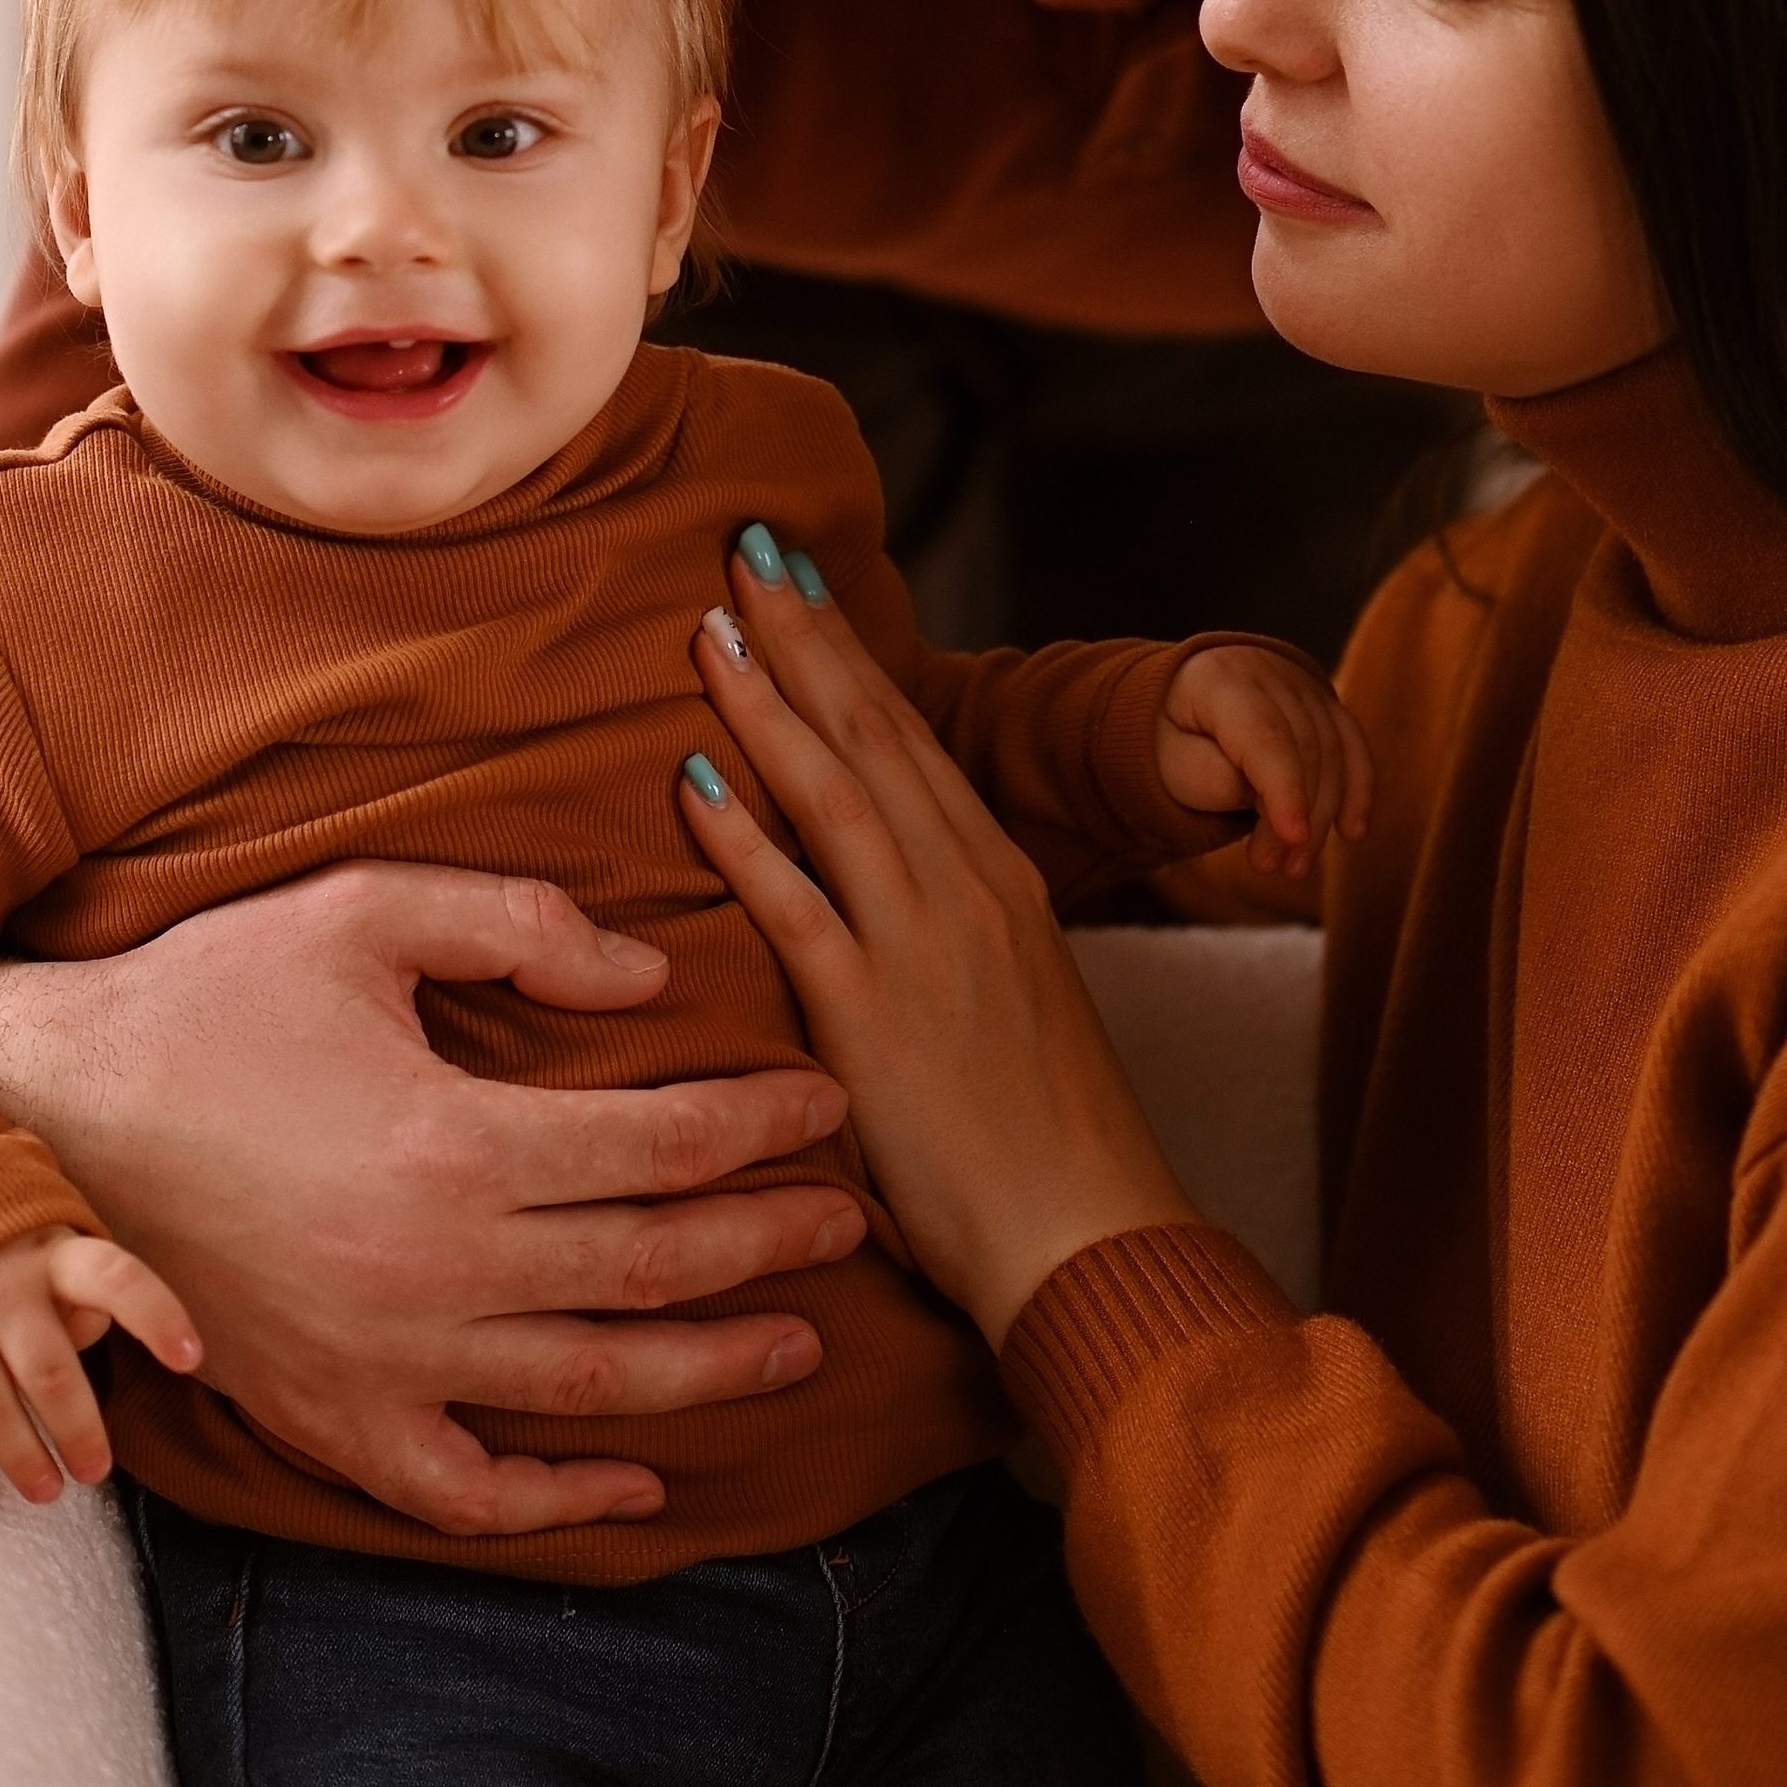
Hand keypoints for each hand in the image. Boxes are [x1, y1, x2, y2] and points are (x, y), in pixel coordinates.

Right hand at [0, 863, 866, 1538]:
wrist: (48, 1117)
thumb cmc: (211, 996)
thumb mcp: (361, 912)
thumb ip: (517, 924)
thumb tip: (652, 975)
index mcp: (454, 1141)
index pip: (662, 1145)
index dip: (762, 1125)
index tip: (829, 1102)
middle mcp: (434, 1270)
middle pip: (651, 1270)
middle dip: (769, 1243)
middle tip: (852, 1217)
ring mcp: (382, 1362)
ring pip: (588, 1387)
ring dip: (710, 1370)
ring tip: (801, 1343)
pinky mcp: (327, 1421)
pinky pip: (465, 1493)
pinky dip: (559, 1501)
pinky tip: (636, 1481)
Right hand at [0, 1226, 199, 1503]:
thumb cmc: (7, 1243)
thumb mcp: (56, 1244)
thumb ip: (80, 1291)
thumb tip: (90, 1338)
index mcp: (55, 1254)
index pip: (117, 1278)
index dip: (157, 1314)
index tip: (191, 1357)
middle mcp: (1, 1284)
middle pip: (49, 1372)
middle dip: (77, 1430)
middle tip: (96, 1473)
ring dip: (19, 1453)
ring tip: (46, 1490)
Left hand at [685, 569, 1196, 1348]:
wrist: (1091, 1234)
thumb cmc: (1048, 1137)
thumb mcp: (1012, 1002)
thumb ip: (948, 937)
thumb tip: (880, 898)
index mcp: (1001, 879)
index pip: (910, 738)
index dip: (848, 655)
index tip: (799, 583)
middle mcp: (967, 889)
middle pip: (873, 735)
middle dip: (806, 637)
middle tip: (748, 552)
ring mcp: (925, 947)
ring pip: (835, 794)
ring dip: (768, 704)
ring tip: (709, 628)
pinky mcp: (878, 1020)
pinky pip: (800, 908)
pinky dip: (746, 838)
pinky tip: (695, 782)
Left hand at [1154, 641, 1372, 881]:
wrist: (1183, 703)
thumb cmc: (1173, 739)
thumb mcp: (1170, 762)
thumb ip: (1209, 778)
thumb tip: (1260, 797)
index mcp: (1220, 679)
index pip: (1265, 734)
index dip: (1284, 787)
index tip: (1294, 836)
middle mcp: (1269, 672)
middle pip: (1303, 747)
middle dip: (1297, 815)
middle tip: (1270, 867)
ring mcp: (1302, 685)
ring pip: (1333, 750)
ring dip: (1322, 815)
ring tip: (1294, 866)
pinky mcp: (1324, 704)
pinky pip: (1352, 744)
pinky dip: (1358, 789)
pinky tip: (1352, 832)